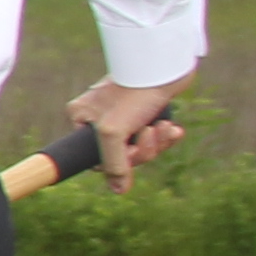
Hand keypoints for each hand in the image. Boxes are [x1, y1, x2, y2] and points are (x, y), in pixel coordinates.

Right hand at [64, 75, 188, 188]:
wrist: (165, 65)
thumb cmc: (134, 93)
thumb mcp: (115, 133)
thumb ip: (114, 165)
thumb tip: (119, 190)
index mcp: (82, 117)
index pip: (95, 157)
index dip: (116, 162)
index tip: (130, 153)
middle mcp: (101, 116)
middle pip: (120, 154)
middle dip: (142, 150)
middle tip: (148, 134)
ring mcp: (125, 113)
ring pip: (140, 146)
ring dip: (157, 142)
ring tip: (164, 128)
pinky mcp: (146, 110)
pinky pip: (154, 135)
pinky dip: (165, 135)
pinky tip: (173, 128)